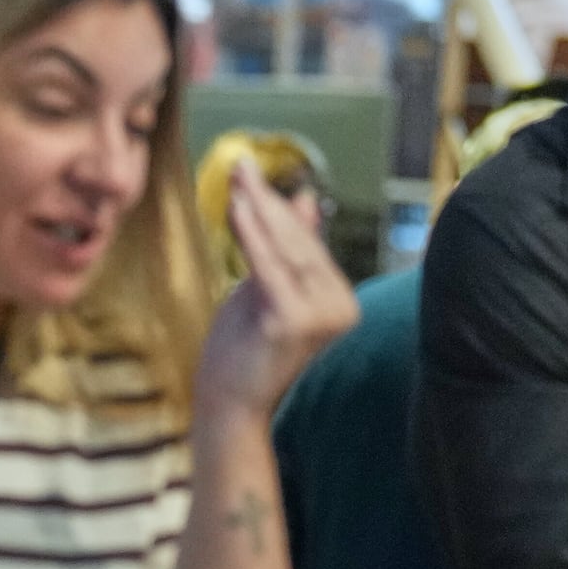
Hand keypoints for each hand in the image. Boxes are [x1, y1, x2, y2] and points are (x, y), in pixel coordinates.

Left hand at [195, 160, 360, 426]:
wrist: (228, 403)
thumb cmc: (243, 349)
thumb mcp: (268, 289)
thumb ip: (289, 250)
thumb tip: (305, 198)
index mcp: (340, 300)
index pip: (308, 244)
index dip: (278, 207)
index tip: (252, 173)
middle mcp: (340, 307)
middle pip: (298, 242)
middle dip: (267, 201)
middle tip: (241, 165)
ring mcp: (320, 316)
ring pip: (285, 250)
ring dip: (258, 209)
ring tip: (237, 177)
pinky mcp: (293, 320)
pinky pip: (268, 266)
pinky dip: (250, 232)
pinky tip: (237, 205)